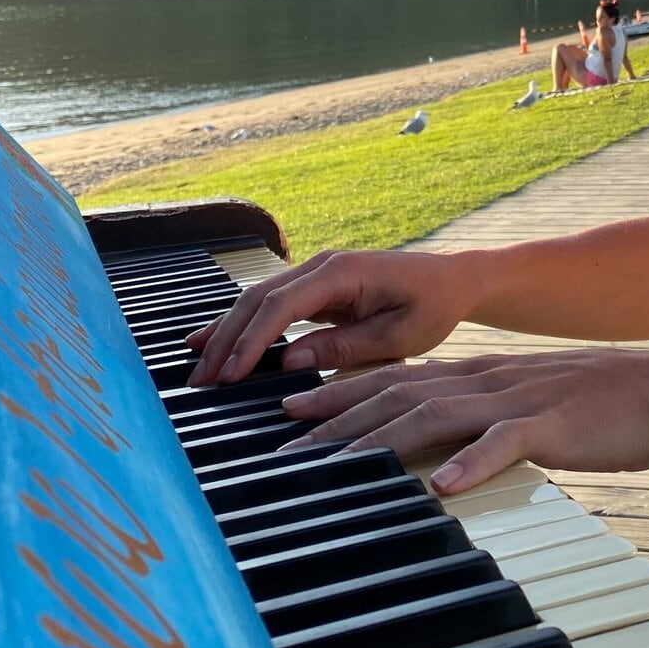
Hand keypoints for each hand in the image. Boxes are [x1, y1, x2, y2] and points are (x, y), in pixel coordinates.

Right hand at [183, 248, 478, 384]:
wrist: (452, 280)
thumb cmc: (432, 306)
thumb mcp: (398, 336)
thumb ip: (344, 347)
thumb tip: (289, 361)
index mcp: (341, 272)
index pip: (281, 306)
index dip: (250, 341)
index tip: (229, 375)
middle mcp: (320, 266)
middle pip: (258, 300)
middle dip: (226, 340)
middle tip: (200, 382)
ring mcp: (315, 274)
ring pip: (257, 300)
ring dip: (226, 333)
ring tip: (196, 368)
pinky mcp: (315, 287)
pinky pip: (270, 305)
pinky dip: (241, 325)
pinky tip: (211, 341)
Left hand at [276, 349, 648, 494]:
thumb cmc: (593, 408)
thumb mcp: (522, 407)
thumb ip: (476, 420)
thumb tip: (431, 450)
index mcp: (475, 377)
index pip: (392, 381)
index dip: (338, 393)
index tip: (290, 411)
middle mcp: (483, 382)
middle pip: (396, 396)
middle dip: (335, 419)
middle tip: (285, 444)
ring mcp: (514, 401)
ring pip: (434, 415)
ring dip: (379, 440)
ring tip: (336, 466)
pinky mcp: (550, 425)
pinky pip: (504, 444)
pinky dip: (472, 463)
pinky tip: (444, 486)